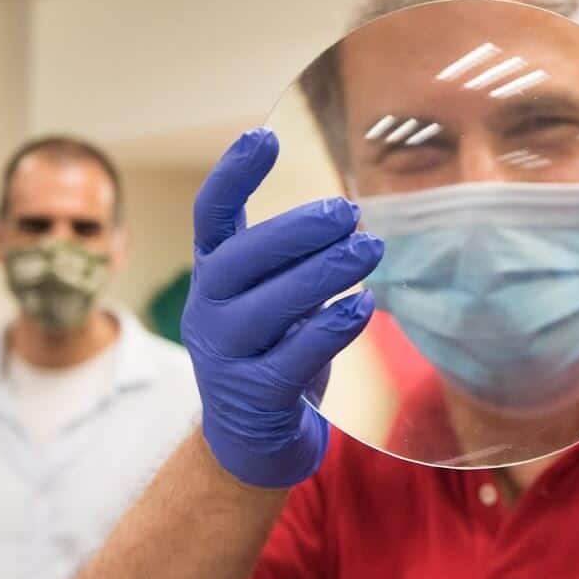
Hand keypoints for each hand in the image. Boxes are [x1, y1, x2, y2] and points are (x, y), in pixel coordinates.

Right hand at [182, 128, 383, 487]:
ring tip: (371, 248)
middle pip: (239, 259)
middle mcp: (208, 311)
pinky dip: (331, 329)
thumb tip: (344, 215)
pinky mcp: (254, 397)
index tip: (262, 136)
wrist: (253, 441)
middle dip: (295, 229)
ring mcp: (225, 357)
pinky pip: (293, 358)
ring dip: (322, 274)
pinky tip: (364, 306)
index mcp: (213, 276)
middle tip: (348, 210)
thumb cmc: (273, 350)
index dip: (232, 176)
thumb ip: (291, 260)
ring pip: (267, 308)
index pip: (210, 217)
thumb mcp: (274, 296)